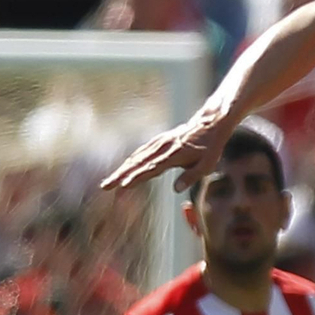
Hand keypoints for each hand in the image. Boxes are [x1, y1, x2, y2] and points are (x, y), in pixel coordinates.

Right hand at [101, 105, 231, 194]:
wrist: (209, 124)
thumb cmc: (210, 148)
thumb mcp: (207, 165)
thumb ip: (191, 177)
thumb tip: (176, 189)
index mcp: (173, 155)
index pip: (151, 169)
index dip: (136, 177)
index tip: (123, 186)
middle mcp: (163, 148)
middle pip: (137, 163)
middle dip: (120, 176)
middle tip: (105, 186)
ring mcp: (159, 143)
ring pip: (135, 157)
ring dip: (121, 170)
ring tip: (108, 182)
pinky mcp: (158, 141)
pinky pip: (140, 152)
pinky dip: (129, 161)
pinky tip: (122, 169)